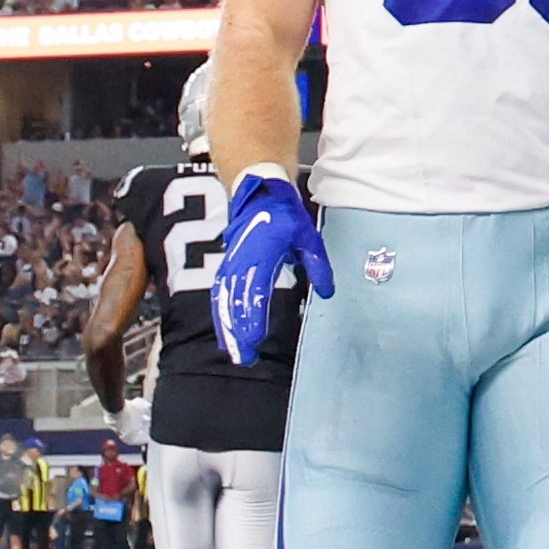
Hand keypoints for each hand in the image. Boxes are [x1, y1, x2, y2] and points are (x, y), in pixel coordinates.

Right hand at [212, 170, 330, 368]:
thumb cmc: (283, 214)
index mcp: (261, 255)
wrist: (258, 192)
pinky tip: (225, 330)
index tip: (256, 339)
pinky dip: (221, 313)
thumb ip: (317, 265)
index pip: (255, 292)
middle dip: (239, 332)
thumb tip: (327, 292)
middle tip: (245, 357)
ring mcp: (232, 263)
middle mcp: (241, 261)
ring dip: (228, 327)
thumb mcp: (308, 236)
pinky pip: (220, 292)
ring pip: (224, 300)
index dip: (254, 317)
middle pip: (236, 302)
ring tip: (233, 350)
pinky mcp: (228, 265)